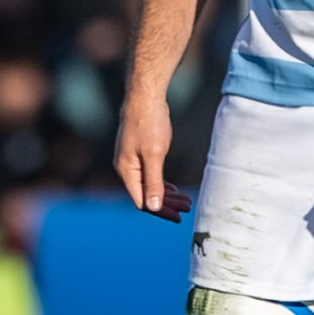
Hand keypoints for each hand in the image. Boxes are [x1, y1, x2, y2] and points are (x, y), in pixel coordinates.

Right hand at [117, 88, 190, 218]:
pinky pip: (150, 175)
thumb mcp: (154, 154)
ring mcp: (132, 160)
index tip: (178, 217)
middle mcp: (127, 169)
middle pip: (146, 195)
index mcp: (127, 171)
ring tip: (186, 201)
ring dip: (168, 195)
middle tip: (187, 209)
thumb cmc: (148, 123)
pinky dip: (163, 184)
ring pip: (149, 185)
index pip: (142, 201)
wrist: (145, 96)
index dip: (160, 211)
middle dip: (167, 204)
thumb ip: (153, 181)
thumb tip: (152, 207)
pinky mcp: (139, 153)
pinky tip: (174, 189)